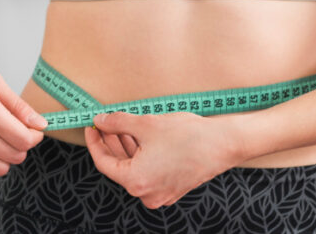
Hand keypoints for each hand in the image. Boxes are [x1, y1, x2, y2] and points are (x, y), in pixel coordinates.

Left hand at [84, 111, 243, 208]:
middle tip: (106, 122)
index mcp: (136, 181)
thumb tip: (101, 121)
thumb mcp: (145, 124)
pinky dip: (142, 154)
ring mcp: (161, 193)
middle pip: (119, 166)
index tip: (91, 126)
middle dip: (111, 142)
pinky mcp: (172, 188)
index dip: (95, 142)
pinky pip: (149, 171)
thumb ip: (117, 123)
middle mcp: (147, 193)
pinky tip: (140, 135)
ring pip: (135, 167)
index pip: (104, 163)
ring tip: (124, 124)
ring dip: (127, 146)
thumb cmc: (187, 135)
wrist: (224, 143)